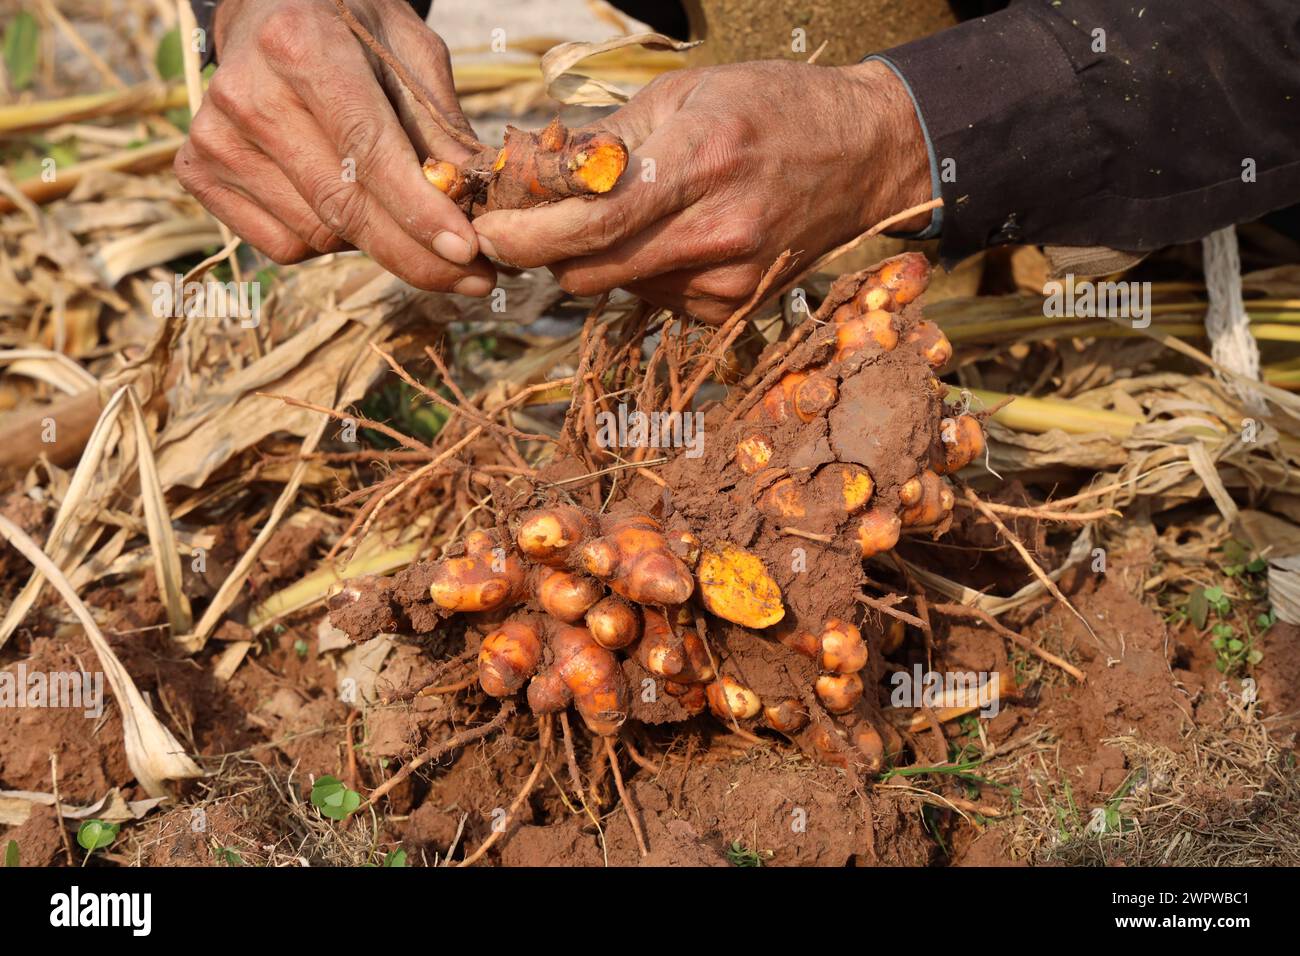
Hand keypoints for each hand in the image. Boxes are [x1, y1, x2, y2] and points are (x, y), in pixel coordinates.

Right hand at [175, 0, 493, 294]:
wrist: (269, 10)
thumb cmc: (351, 33)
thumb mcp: (410, 54)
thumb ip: (442, 127)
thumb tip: (476, 206)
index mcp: (301, 47)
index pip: (367, 150)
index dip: (420, 211)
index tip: (468, 251)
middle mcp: (246, 93)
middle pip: (343, 208)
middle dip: (416, 255)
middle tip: (473, 279)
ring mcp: (214, 137)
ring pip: (318, 235)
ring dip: (375, 241)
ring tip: (395, 208)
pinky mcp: (197, 172)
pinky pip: (283, 245)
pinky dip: (327, 241)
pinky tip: (339, 199)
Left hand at [472, 60, 931, 322]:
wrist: (864, 156)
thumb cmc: (773, 108)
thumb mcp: (687, 96)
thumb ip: (607, 142)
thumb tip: (531, 173)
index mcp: (702, 164)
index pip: (594, 223)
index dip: (527, 236)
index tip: (485, 233)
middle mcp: (717, 235)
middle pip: (590, 271)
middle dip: (547, 250)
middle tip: (530, 219)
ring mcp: (729, 281)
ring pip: (616, 288)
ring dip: (595, 258)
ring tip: (626, 213)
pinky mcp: (734, 309)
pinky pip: (653, 298)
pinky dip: (639, 271)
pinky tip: (669, 235)